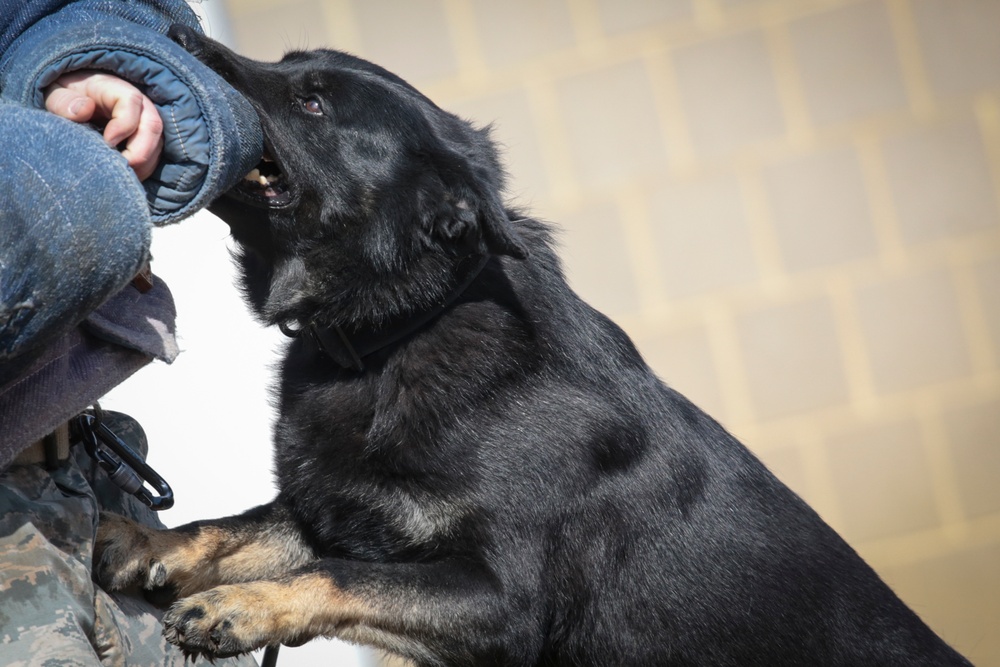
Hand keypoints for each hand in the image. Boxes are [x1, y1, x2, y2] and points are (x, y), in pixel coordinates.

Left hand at [44, 70, 163, 180]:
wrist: (74, 102)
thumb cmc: (64, 98)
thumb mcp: (54, 94)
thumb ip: (63, 101)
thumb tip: (83, 110)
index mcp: (113, 88)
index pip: (131, 101)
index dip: (123, 124)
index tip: (107, 142)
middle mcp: (137, 104)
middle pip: (152, 126)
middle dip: (139, 153)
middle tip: (117, 168)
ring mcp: (145, 123)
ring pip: (156, 145)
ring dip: (142, 165)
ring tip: (118, 176)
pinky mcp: (147, 140)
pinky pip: (154, 157)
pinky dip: (142, 169)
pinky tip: (122, 176)